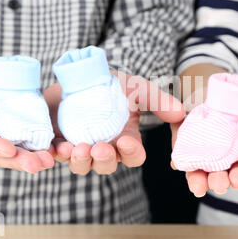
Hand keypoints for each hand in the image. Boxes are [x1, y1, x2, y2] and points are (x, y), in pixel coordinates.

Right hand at [0, 55, 54, 172]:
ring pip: (23, 154)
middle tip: (38, 164)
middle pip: (4, 156)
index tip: (9, 148)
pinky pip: (36, 144)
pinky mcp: (25, 133)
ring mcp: (9, 138)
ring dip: (37, 159)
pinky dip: (48, 149)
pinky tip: (61, 150)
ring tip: (52, 159)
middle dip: (20, 161)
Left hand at [45, 72, 185, 174]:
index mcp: (125, 137)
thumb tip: (182, 113)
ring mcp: (80, 146)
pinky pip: (56, 156)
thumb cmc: (111, 82)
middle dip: (104, 160)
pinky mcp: (58, 141)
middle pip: (107, 165)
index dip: (131, 153)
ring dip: (81, 161)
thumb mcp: (135, 87)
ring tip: (77, 148)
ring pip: (82, 166)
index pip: (133, 155)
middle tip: (99, 147)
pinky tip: (57, 148)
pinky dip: (56, 156)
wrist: (79, 72)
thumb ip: (157, 100)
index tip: (126, 141)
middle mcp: (104, 146)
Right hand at [170, 97, 237, 196]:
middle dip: (219, 181)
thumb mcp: (183, 113)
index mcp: (200, 153)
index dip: (197, 181)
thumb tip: (176, 164)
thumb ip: (180, 136)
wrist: (221, 80)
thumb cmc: (196, 95)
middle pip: (220, 174)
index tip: (198, 188)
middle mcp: (220, 155)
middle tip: (219, 185)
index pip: (198, 172)